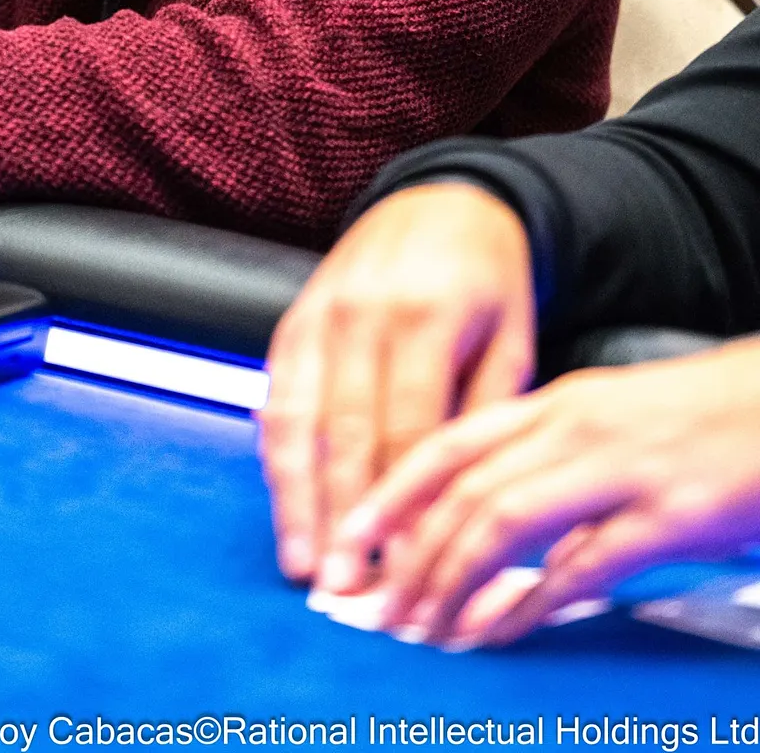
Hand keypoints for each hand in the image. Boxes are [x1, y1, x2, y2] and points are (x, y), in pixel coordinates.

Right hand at [260, 184, 534, 585]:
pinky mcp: (293, 317)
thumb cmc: (488, 282)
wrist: (442, 201)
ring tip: (302, 563)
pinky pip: (277, 394)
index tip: (406, 570)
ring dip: (297, 498)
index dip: (404, 507)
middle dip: (342, 518)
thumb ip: (483, 416)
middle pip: (346, 434)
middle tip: (345, 589)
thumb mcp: (513, 338)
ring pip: (298, 418)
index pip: (409, 432)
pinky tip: (285, 502)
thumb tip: (455, 507)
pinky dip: (277, 454)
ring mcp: (320, 313)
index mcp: (428, 318)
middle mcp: (363, 314)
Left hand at [332, 338, 759, 647]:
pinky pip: (581, 564)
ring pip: (503, 523)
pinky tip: (502, 633)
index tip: (350, 537)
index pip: (449, 443)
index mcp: (558, 403)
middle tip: (377, 609)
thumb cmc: (702, 420)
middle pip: (463, 491)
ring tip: (423, 630)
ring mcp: (619, 470)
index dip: (391, 493)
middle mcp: (575, 428)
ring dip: (451, 582)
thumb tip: (493, 523)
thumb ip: (552, 461)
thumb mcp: (612, 424)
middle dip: (408, 555)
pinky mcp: (667, 515)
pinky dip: (532, 604)